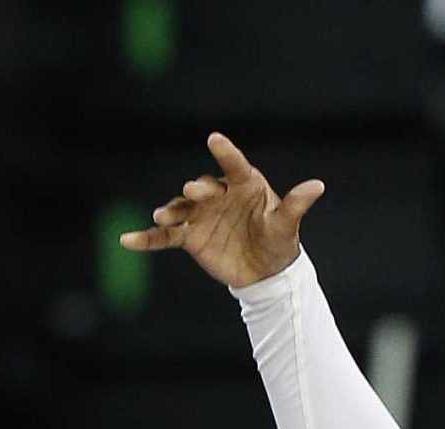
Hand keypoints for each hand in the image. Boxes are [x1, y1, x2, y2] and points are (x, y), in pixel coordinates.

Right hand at [121, 130, 323, 289]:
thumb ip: (296, 204)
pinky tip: (127, 240)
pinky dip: (146, 238)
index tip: (215, 139)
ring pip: (181, 209)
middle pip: (204, 188)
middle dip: (198, 190)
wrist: (264, 272)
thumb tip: (318, 185)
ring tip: (163, 216)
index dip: (225, 152)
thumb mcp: (286, 225)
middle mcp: (217, 194)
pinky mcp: (189, 236)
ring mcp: (200, 214)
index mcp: (243, 184)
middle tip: (193, 192)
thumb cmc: (278, 242)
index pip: (234, 165)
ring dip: (171, 211)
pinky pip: (165, 236)